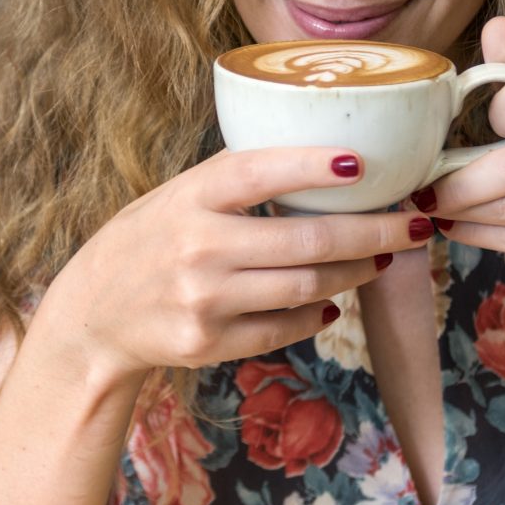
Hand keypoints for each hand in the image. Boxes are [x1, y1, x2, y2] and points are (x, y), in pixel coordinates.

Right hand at [35, 145, 433, 386]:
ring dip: (356, 271)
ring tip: (382, 258)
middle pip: (306, 239)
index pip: (257, 172)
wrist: (91, 317)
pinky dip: (317, 313)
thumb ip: (233, 183)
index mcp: (187, 199)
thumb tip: (324, 163)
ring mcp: (203, 300)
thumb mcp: (174, 197)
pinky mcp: (209, 342)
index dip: (311, 165)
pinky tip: (332, 300)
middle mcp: (195, 247)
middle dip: (373, 231)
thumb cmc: (144, 243)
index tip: (362, 162)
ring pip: (307, 285)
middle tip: (413, 222)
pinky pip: (286, 327)